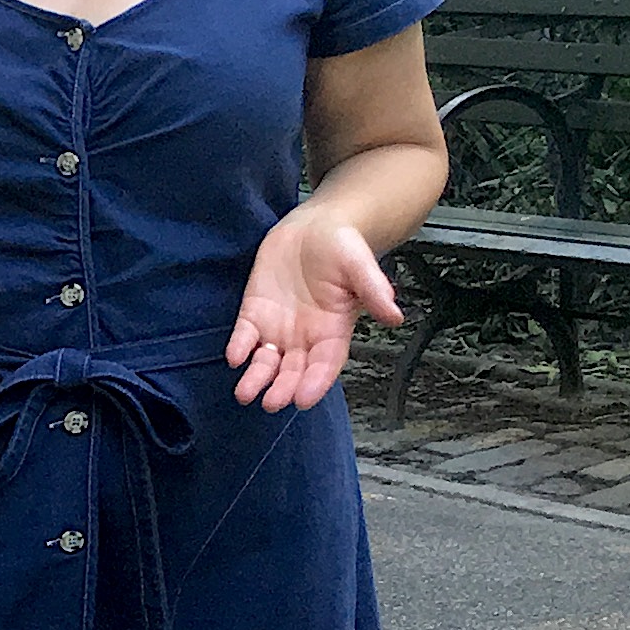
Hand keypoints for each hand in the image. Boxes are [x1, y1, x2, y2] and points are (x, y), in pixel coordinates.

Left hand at [230, 205, 402, 412]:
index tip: (305, 399)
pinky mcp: (254, 313)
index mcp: (333, 330)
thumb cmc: (342, 247)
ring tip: (246, 393)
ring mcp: (278, 327)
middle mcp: (304, 336)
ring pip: (266, 361)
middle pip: (293, 370)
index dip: (316, 382)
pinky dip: (238, 347)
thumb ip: (375, 291)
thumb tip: (395, 316)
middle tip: (273, 402)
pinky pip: (244, 336)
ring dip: (256, 378)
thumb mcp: (361, 266)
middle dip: (283, 387)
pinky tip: (235, 357)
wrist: (314, 227)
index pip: (325, 364)